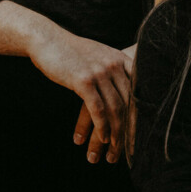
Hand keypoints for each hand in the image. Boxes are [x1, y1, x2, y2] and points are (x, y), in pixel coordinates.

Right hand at [29, 27, 134, 163]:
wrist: (47, 40)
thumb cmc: (72, 52)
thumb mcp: (99, 56)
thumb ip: (115, 69)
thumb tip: (127, 89)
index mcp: (122, 60)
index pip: (140, 92)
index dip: (143, 116)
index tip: (143, 136)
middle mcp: (115, 65)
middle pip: (130, 104)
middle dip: (131, 131)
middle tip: (131, 151)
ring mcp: (100, 72)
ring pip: (115, 109)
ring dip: (116, 134)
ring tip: (114, 151)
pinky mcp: (83, 80)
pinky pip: (97, 109)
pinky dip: (102, 127)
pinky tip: (102, 139)